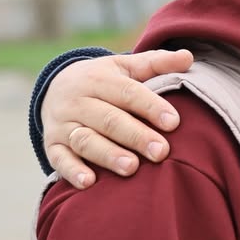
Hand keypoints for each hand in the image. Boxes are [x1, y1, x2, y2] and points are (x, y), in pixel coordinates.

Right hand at [42, 49, 193, 186]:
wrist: (54, 87)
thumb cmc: (104, 81)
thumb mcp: (125, 67)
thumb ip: (156, 63)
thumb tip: (188, 56)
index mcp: (99, 79)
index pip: (127, 92)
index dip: (151, 107)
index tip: (174, 122)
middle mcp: (78, 101)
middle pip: (109, 120)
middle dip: (136, 136)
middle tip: (160, 152)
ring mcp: (63, 124)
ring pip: (85, 140)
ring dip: (108, 154)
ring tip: (131, 168)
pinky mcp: (52, 146)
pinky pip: (59, 159)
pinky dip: (72, 171)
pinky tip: (89, 183)